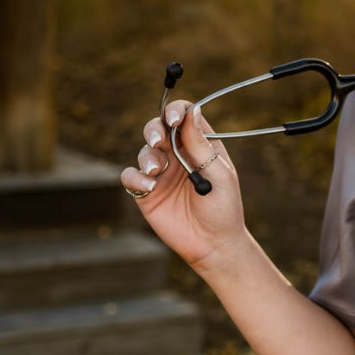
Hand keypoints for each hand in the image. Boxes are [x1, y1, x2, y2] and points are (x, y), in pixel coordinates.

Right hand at [120, 99, 247, 273]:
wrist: (213, 244)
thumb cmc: (223, 208)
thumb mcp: (218, 174)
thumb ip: (201, 145)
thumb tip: (192, 110)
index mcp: (199, 145)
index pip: (183, 116)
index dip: (176, 111)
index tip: (175, 120)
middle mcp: (178, 155)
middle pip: (157, 128)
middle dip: (154, 129)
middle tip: (159, 141)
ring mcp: (160, 173)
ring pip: (144, 151)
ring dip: (148, 157)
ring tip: (157, 172)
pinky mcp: (146, 193)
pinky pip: (130, 176)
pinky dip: (136, 178)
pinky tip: (149, 188)